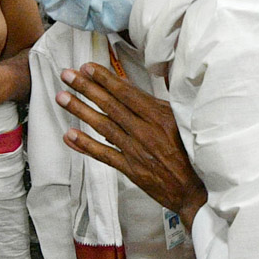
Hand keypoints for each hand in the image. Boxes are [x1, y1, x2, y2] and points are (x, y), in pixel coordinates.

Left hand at [56, 62, 206, 225]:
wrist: (197, 190)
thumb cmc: (190, 153)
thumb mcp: (179, 122)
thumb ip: (155, 106)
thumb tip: (129, 89)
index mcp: (160, 116)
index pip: (126, 93)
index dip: (105, 79)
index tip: (87, 67)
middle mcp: (146, 131)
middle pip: (110, 105)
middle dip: (86, 88)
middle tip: (67, 75)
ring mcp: (137, 151)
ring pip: (103, 126)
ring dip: (81, 110)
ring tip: (62, 97)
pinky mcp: (132, 169)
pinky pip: (104, 154)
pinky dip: (85, 145)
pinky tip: (69, 135)